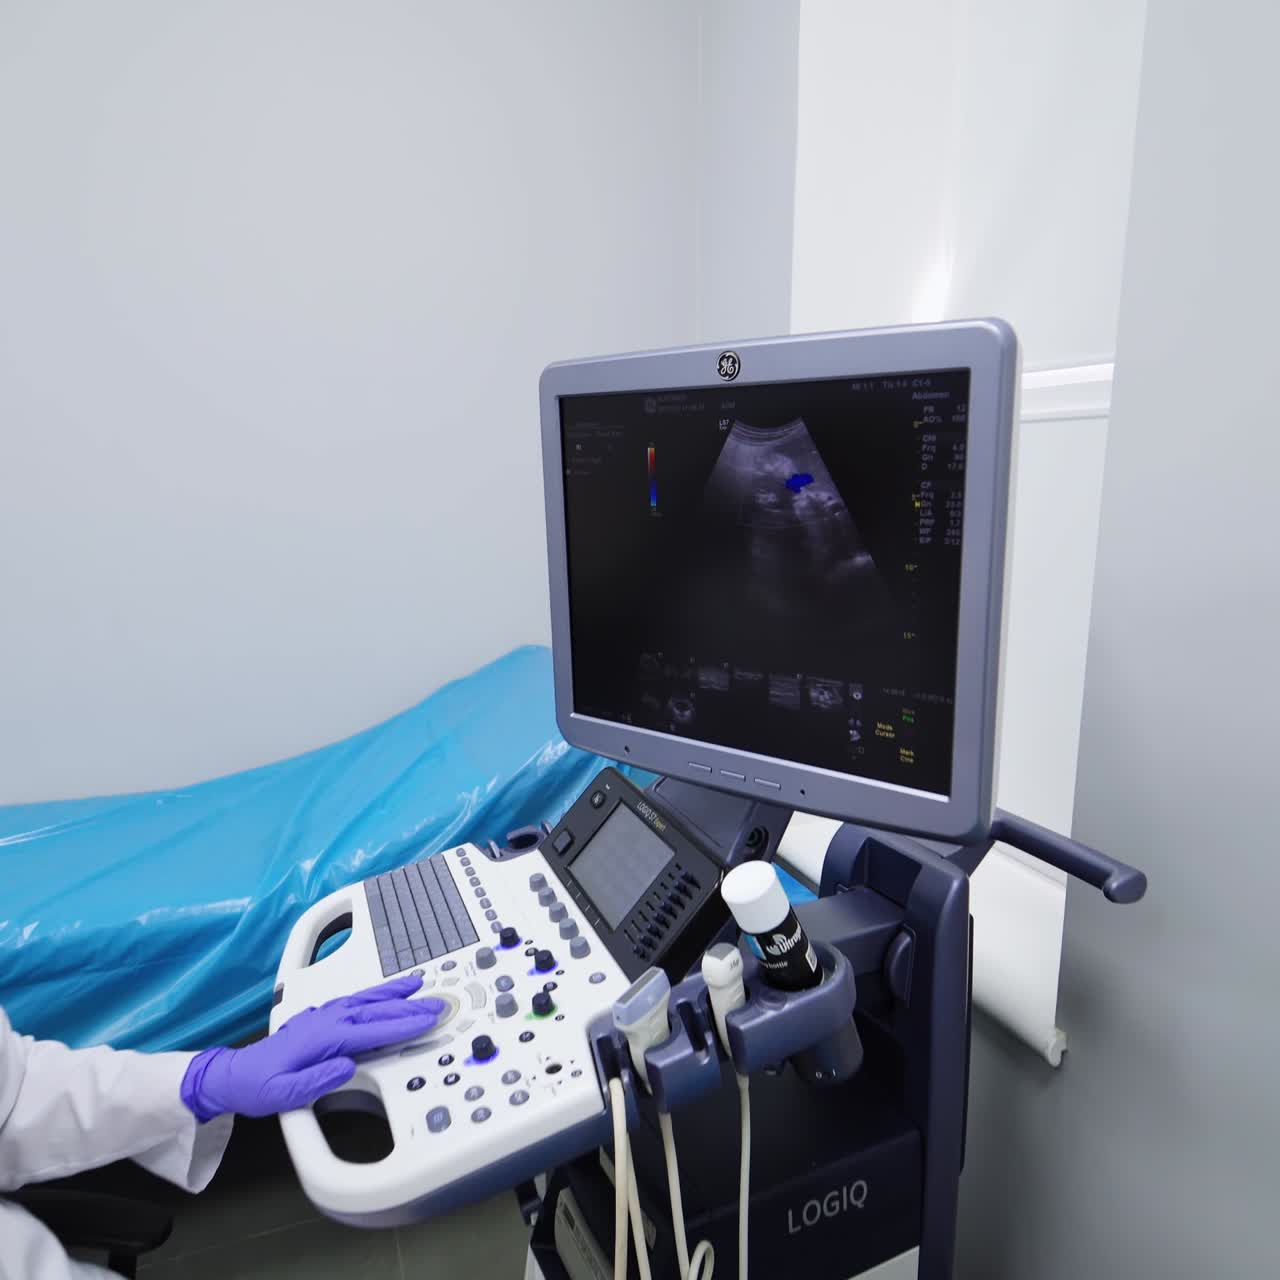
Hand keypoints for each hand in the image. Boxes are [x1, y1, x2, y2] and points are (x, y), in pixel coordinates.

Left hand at [181, 975, 444, 1120]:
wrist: (235, 1074)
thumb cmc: (259, 1086)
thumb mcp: (284, 1094)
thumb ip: (318, 1080)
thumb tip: (348, 1066)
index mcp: (322, 1038)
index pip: (371, 1031)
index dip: (402, 1025)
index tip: (427, 1021)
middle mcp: (326, 1020)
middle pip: (375, 1010)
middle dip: (409, 1007)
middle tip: (437, 1003)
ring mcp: (324, 1015)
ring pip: (367, 1000)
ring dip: (394, 992)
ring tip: (419, 984)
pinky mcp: (322, 1016)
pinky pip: (357, 1000)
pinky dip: (377, 993)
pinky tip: (386, 993)